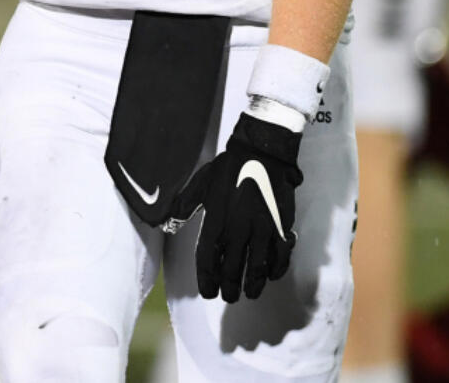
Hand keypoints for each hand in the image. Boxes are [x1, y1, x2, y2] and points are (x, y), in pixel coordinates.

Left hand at [165, 111, 302, 302]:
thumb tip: (167, 225)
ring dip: (252, 285)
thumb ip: (183, 206)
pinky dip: (276, 271)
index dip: (207, 279)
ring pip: (257, 269)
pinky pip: (281, 258)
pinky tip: (270, 275)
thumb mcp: (200, 183)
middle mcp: (238, 229)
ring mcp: (261, 230)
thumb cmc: (227, 168)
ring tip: (248, 293)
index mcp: (216, 220)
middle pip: (232, 270)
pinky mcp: (281, 227)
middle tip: (228, 295)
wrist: (261, 152)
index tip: (208, 292)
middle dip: (229, 288)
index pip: (207, 259)